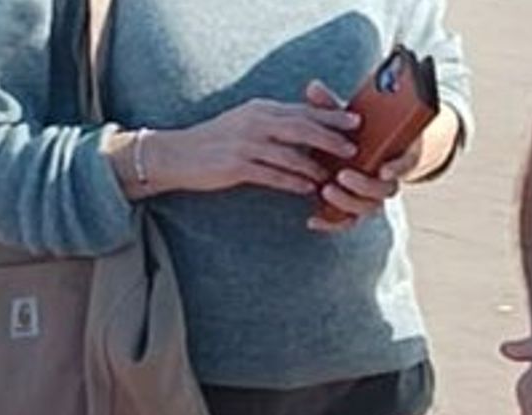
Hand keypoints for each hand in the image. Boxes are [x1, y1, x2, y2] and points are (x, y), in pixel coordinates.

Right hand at [145, 99, 359, 196]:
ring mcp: (245, 143)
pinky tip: (307, 189)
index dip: (331, 116)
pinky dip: (292, 181)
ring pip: (290, 153)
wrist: (175, 155)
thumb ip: (272, 124)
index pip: (302, 110)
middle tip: (352, 148)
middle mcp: (255, 122)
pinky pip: (272, 174)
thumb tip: (305, 130)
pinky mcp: (236, 166)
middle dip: (330, 138)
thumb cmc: (213, 142)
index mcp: (260, 109)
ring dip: (314, 166)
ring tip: (332, 176)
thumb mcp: (244, 124)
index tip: (355, 121)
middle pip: (301, 127)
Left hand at [304, 83, 460, 231]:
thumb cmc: (360, 132)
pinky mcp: (356, 208)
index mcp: (396, 152)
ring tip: (325, 191)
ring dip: (347, 203)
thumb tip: (312, 87)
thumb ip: (331, 108)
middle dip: (364, 185)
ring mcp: (373, 196)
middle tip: (342, 175)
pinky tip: (312, 219)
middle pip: (385, 190)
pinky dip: (331, 222)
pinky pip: (348, 221)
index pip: (406, 163)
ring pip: (367, 208)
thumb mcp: (348, 119)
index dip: (398, 168)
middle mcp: (389, 177)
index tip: (384, 169)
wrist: (364, 152)